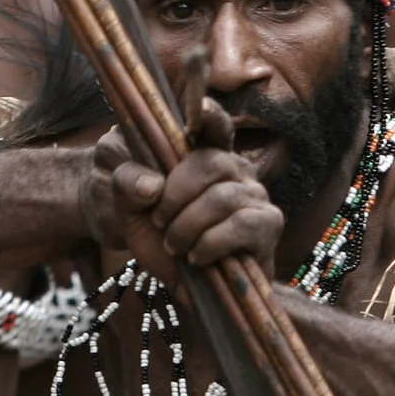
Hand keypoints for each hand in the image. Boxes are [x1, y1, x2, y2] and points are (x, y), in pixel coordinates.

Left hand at [94, 98, 283, 287]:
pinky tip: (196, 257)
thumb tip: (151, 184)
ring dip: (187, 226)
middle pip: (209, 161)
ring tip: (175, 245)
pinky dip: (210, 243)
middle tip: (158, 221)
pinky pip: (242, 224)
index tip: (199, 107)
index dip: (209, 113)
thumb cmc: (158, 238)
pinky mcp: (268, 225)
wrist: (181, 288)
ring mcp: (256, 195)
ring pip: (222, 198)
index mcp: (202, 153)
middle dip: (175, 195)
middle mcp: (234, 167)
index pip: (212, 123)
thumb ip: (126, 182)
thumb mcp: (129, 209)